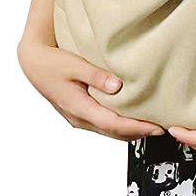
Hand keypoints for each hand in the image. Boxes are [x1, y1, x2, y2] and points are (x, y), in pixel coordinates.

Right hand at [17, 38, 164, 140]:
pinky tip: (132, 120)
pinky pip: (104, 125)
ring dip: (131, 131)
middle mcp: (79, 118)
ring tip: (152, 126)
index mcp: (78, 107)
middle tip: (162, 128)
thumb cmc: (52, 62)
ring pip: (109, 132)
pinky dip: (120, 126)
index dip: (137, 127)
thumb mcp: (74, 65)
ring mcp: (78, 118)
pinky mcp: (80, 114)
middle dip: (139, 132)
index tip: (156, 127)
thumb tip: (117, 86)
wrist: (33, 63)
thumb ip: (96, 75)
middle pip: (114, 133)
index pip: (113, 124)